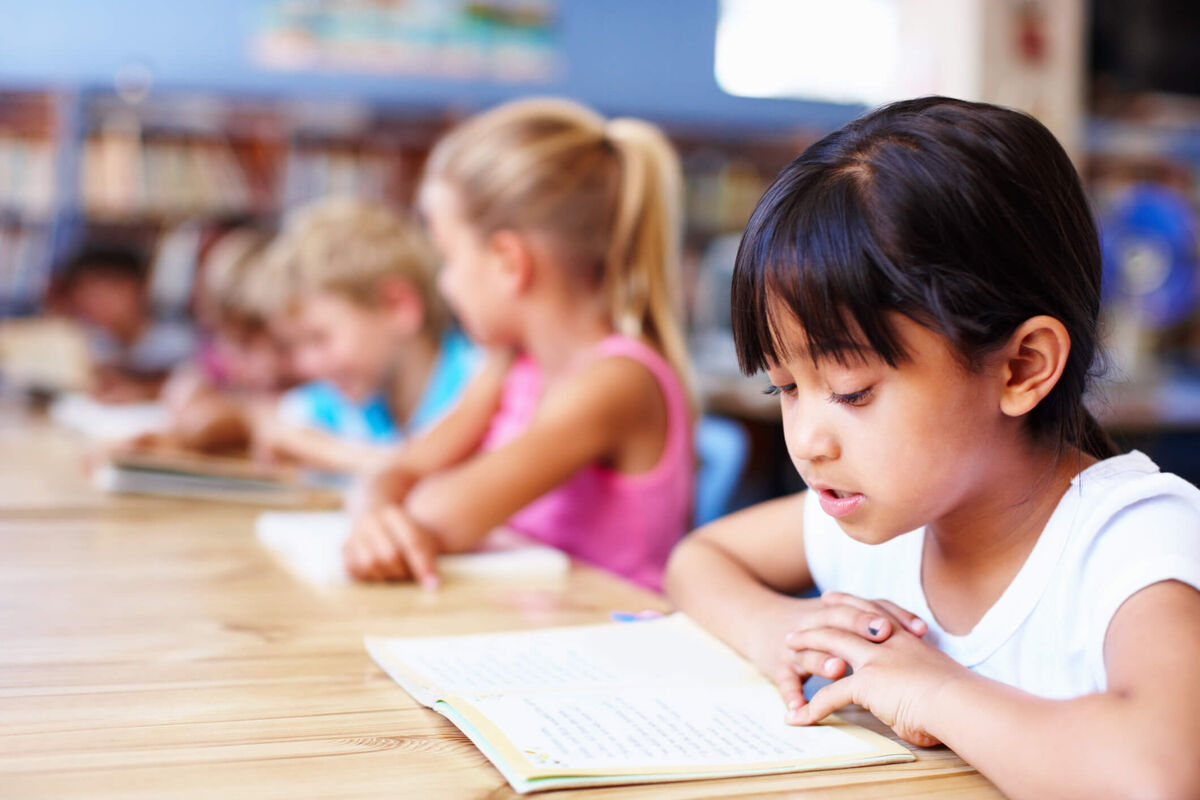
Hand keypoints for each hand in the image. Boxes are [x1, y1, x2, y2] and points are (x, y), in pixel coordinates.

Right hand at [343, 504, 440, 587]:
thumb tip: (432, 585)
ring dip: (386, 577)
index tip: (432, 585)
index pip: (412, 542)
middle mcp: (370, 520)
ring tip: (397, 575)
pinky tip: (382, 574)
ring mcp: (354, 533)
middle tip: (411, 578)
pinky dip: (371, 577)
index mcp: (393, 514)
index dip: (423, 565)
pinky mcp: (344, 549)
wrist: (378, 525)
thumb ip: (427, 558)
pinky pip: (357, 571)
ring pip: (370, 564)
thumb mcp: (422, 538)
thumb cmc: (406, 536)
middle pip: (390, 555)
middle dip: (403, 572)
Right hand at [745, 592, 927, 716]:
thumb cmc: (808, 623)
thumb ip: (869, 621)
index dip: (892, 614)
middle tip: (884, 635)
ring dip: (822, 659)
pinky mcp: (775, 665)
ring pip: (808, 649)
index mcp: (835, 610)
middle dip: (861, 625)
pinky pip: (784, 680)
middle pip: (838, 619)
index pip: (867, 605)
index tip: (918, 629)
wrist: (756, 619)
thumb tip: (918, 634)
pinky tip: (799, 708)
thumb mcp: (837, 615)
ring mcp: (794, 644)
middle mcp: (814, 622)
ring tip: (839, 670)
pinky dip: (791, 694)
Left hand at [785, 619, 969, 746]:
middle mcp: (889, 642)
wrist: (964, 703)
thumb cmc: (962, 699)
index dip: (851, 603)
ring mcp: (876, 659)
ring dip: (808, 645)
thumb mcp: (937, 677)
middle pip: (846, 619)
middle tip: (802, 616)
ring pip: (832, 643)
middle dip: (821, 616)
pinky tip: (800, 716)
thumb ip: (920, 676)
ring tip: (788, 647)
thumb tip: (920, 691)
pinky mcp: (868, 682)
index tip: (834, 597)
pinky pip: (831, 694)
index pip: (873, 611)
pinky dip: (813, 706)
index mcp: (907, 638)